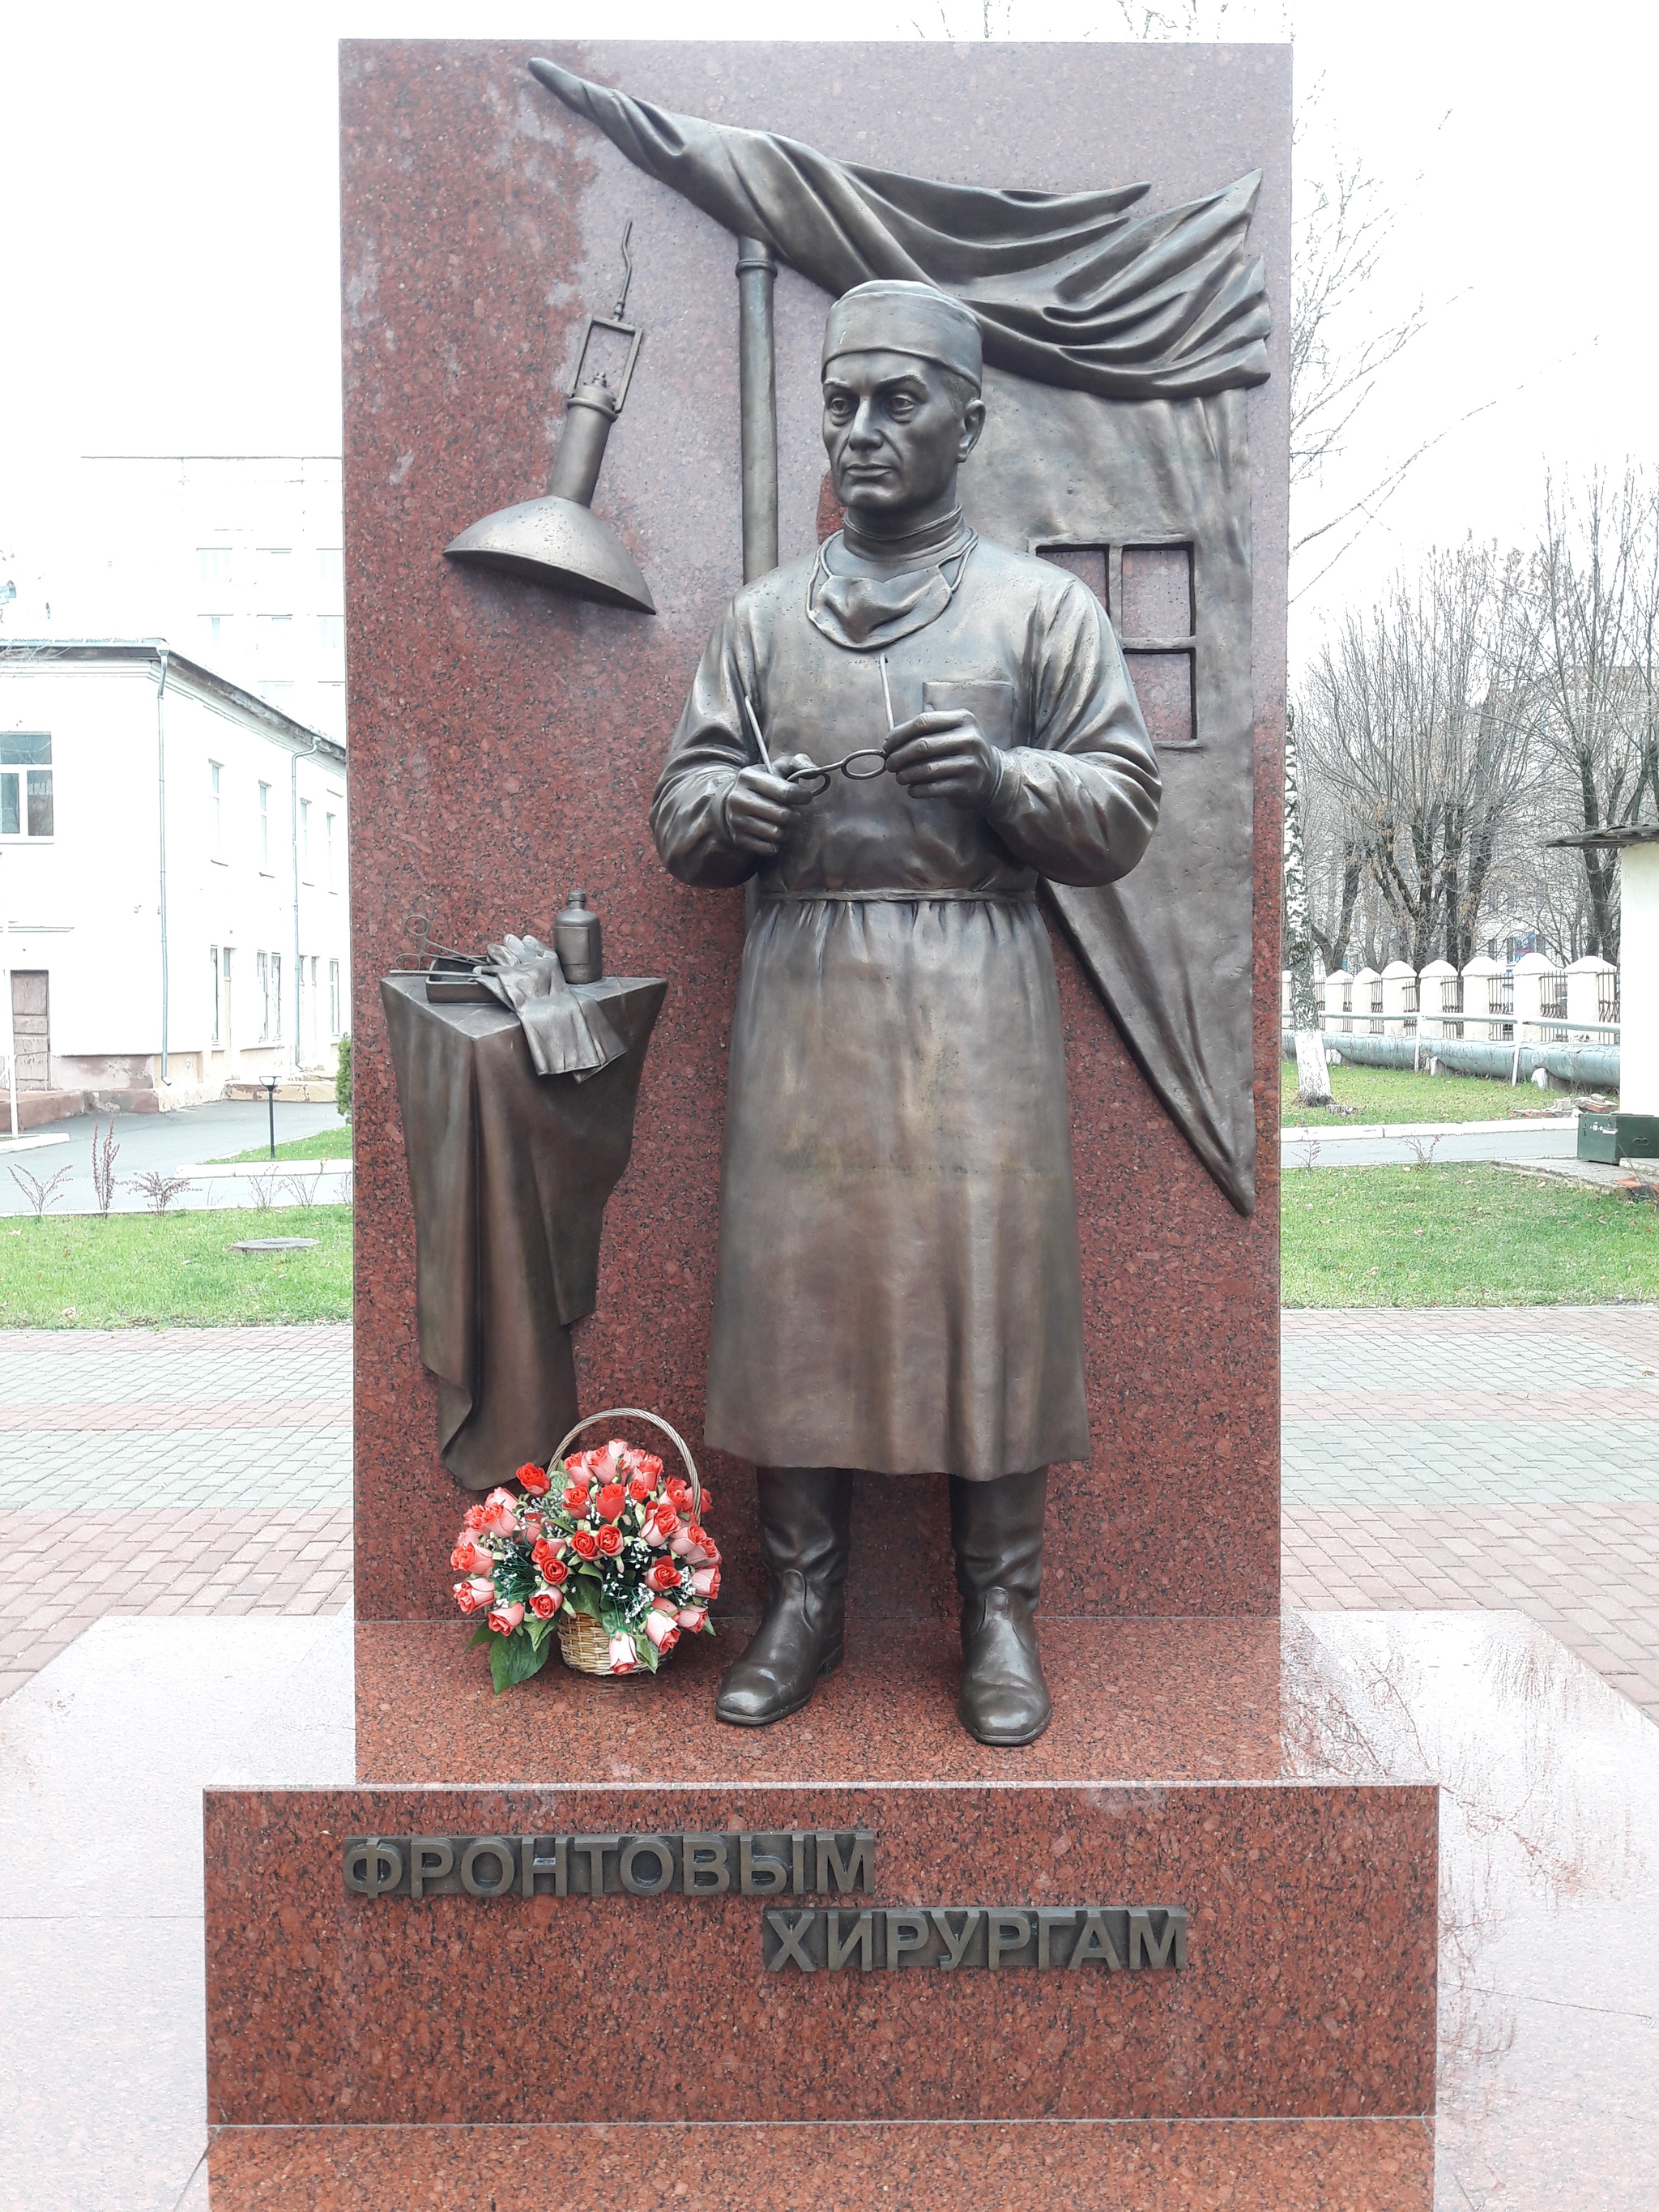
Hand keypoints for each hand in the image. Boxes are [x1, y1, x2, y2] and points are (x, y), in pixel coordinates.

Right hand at [723, 755, 817, 854]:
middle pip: (782, 815)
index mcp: (749, 776)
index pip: (785, 792)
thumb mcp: (778, 767)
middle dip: (795, 815)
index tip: (805, 797)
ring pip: (776, 833)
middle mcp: (738, 798)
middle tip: (795, 812)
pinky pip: (768, 848)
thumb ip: (799, 762)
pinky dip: (776, 843)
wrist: (731, 803)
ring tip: (783, 823)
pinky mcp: (738, 839)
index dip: (802, 796)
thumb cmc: (765, 784)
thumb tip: (815, 770)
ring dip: (786, 830)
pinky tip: (773, 834)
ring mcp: (736, 820)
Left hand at [884, 711, 1004, 808]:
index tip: (887, 745)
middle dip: (899, 756)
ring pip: (926, 769)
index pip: (922, 722)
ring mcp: (970, 764)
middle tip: (889, 764)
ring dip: (905, 775)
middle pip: (922, 745)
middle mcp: (969, 739)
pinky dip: (916, 790)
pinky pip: (932, 788)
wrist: (993, 776)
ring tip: (899, 777)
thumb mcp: (954, 729)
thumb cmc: (963, 751)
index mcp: (963, 719)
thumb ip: (926, 729)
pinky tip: (912, 789)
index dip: (899, 734)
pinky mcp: (967, 786)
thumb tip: (889, 743)